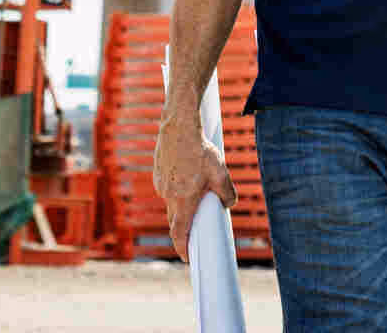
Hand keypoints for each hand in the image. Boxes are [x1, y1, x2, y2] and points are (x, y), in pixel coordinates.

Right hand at [153, 115, 235, 262]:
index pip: (180, 232)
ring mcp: (161, 185)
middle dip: (185, 228)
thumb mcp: (220, 172)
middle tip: (195, 233)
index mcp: (184, 199)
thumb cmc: (200, 150)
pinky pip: (168, 189)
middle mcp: (169, 195)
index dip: (183, 248)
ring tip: (195, 193)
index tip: (187, 258)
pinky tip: (186, 177)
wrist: (178, 127)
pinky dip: (177, 190)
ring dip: (181, 205)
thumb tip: (228, 204)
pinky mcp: (158, 175)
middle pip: (175, 220)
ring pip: (171, 203)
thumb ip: (227, 192)